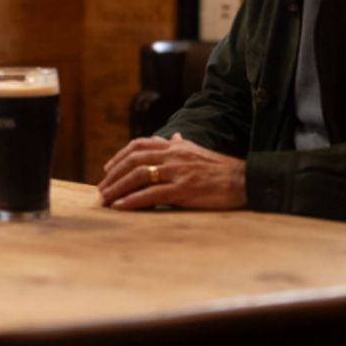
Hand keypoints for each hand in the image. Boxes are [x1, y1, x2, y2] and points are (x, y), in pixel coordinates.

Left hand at [98, 134, 247, 210]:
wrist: (243, 180)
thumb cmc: (221, 169)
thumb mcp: (199, 152)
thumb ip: (182, 146)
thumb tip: (174, 138)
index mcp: (176, 147)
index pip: (140, 145)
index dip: (120, 156)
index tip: (108, 169)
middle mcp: (174, 156)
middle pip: (134, 160)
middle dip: (113, 175)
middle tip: (102, 188)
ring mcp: (178, 172)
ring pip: (138, 176)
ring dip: (117, 188)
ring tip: (105, 200)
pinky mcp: (183, 190)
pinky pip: (151, 194)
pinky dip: (132, 200)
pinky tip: (120, 207)